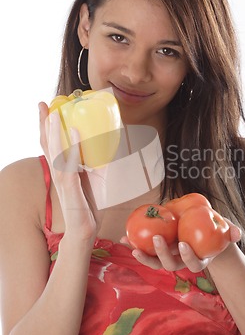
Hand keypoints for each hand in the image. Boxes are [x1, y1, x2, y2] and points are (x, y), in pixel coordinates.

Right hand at [39, 101, 100, 243]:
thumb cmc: (88, 205)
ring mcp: (62, 181)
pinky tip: (74, 134)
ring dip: (54, 132)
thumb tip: (111, 145)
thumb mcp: (94, 178)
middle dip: (44, 123)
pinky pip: (70, 165)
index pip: (50, 144)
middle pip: (47, 144)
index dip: (47, 126)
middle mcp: (58, 172)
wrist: (85, 231)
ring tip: (54, 114)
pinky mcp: (71, 189)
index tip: (46, 108)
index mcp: (62, 169)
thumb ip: (97, 163)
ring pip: (55, 152)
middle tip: (43, 103)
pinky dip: (71, 149)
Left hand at [120, 218, 240, 272]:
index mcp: (197, 259)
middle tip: (155, 239)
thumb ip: (231, 231)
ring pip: (155, 262)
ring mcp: (169, 258)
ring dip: (143, 255)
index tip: (182, 244)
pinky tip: (123, 238)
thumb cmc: (214, 230)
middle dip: (161, 254)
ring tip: (132, 246)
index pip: (193, 263)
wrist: (203, 231)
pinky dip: (134, 245)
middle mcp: (182, 262)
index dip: (188, 257)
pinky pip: (146, 251)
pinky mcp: (158, 251)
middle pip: (171, 264)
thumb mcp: (224, 229)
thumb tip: (237, 234)